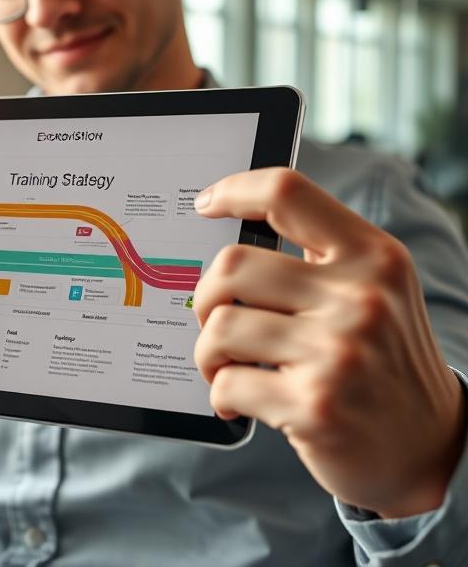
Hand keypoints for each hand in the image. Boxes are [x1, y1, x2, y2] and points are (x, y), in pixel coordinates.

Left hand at [193, 168, 465, 517]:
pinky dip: (221, 394)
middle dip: (206, 297)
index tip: (206, 204)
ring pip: (220, 326)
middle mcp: (361, 299)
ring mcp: (339, 354)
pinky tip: (239, 400)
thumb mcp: (375, 291)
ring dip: (209, 353)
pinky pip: (228, 383)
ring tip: (227, 366)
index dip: (234, 190)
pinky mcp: (315, 406)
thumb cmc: (381, 359)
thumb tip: (232, 221)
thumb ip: (318, 257)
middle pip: (231, 265)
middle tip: (216, 320)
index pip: (287, 193)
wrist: (428, 445)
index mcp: (373, 257)